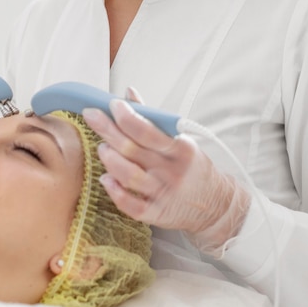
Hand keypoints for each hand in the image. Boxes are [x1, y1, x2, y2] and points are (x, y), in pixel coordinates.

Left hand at [83, 97, 250, 255]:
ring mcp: (164, 194)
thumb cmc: (191, 165)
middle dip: (107, 130)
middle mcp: (171, 170)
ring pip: (129, 176)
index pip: (147, 131)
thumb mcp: (179, 139)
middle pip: (132, 149)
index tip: (112, 105)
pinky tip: (106, 179)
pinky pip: (131, 206)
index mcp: (180, 148)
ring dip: (110, 159)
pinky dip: (115, 191)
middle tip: (92, 116)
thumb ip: (151, 117)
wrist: (215, 204)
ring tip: (102, 148)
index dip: (126, 116)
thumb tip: (128, 93)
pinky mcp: (157, 214)